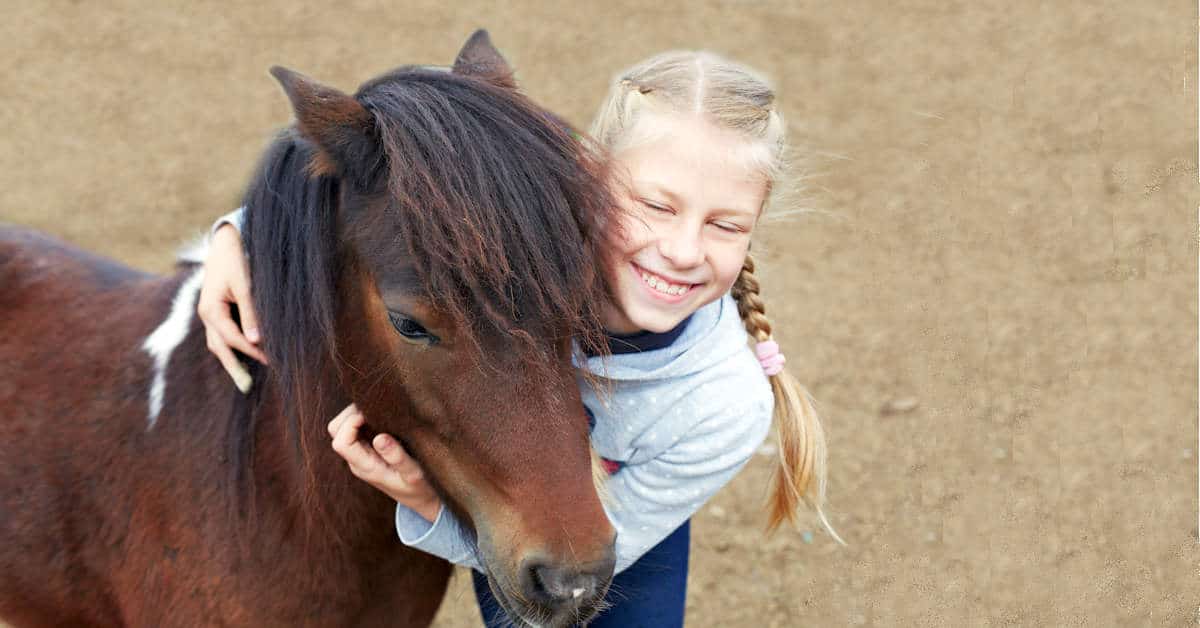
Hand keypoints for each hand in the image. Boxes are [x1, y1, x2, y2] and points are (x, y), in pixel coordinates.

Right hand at [197, 223, 267, 391]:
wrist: (225, 242)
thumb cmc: (236, 260)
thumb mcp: (245, 284)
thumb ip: (251, 312)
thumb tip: (256, 341)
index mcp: (210, 310)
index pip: (232, 339)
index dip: (251, 352)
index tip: (270, 360)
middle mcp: (206, 315)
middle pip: (219, 348)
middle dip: (234, 367)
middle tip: (247, 387)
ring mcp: (208, 314)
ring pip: (218, 343)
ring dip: (231, 360)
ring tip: (245, 378)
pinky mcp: (215, 311)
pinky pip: (221, 335)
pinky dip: (232, 347)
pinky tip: (245, 354)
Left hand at [328, 404, 441, 521]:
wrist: (421, 499)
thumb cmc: (419, 488)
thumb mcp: (414, 474)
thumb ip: (397, 457)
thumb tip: (380, 438)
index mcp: (365, 467)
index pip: (341, 443)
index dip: (351, 423)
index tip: (373, 414)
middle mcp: (357, 460)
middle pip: (335, 431)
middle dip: (350, 414)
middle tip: (374, 407)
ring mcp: (360, 455)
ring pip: (341, 428)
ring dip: (355, 414)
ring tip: (378, 410)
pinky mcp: (367, 450)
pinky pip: (354, 429)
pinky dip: (362, 417)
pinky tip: (381, 415)